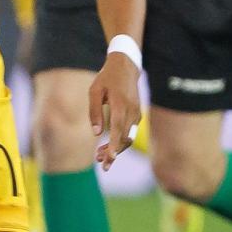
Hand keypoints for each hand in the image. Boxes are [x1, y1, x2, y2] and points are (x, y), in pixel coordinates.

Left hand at [88, 51, 141, 168]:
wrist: (126, 67)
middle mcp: (131, 111)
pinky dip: (119, 142)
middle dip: (113, 153)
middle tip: (100, 164)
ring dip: (116, 149)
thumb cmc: (106, 79)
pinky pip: (129, 132)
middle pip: (124, 138)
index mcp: (120, 105)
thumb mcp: (94, 91)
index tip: (108, 159)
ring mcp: (136, 114)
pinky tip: (106, 147)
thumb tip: (96, 133)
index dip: (113, 146)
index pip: (118, 130)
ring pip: (128, 138)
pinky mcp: (136, 115)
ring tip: (99, 157)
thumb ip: (94, 111)